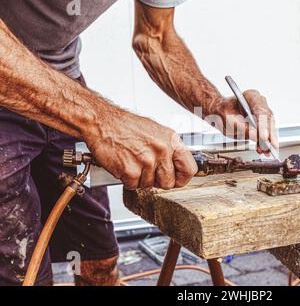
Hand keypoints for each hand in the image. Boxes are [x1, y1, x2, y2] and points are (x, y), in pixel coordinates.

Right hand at [82, 110, 197, 189]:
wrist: (102, 122)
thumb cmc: (126, 126)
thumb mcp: (156, 132)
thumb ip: (169, 149)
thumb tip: (177, 167)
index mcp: (171, 140)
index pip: (189, 169)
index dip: (182, 178)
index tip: (176, 180)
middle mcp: (162, 150)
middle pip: (169, 182)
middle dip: (157, 181)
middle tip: (147, 171)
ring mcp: (147, 160)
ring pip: (150, 185)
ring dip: (140, 179)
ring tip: (132, 162)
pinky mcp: (131, 170)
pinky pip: (133, 185)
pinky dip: (126, 179)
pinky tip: (124, 164)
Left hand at [208, 90, 277, 155]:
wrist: (220, 113)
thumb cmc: (223, 113)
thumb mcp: (229, 121)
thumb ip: (242, 128)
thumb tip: (256, 136)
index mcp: (251, 96)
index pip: (260, 111)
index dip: (263, 125)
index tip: (263, 137)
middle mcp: (259, 102)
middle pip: (268, 119)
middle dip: (269, 135)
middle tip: (268, 147)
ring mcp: (262, 112)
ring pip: (270, 127)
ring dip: (269, 140)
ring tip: (266, 151)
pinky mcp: (263, 122)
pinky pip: (267, 132)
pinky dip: (266, 142)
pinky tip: (263, 150)